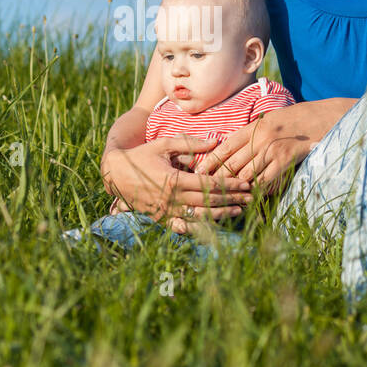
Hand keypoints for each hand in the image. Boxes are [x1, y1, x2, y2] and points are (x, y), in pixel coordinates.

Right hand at [102, 134, 252, 223]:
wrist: (115, 174)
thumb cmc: (141, 155)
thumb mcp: (164, 145)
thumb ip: (190, 144)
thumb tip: (216, 140)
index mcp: (175, 180)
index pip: (209, 184)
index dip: (230, 185)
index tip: (246, 183)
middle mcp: (172, 198)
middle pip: (209, 202)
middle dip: (232, 200)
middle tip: (251, 198)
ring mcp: (167, 211)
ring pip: (200, 217)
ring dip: (221, 215)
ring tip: (239, 211)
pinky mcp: (161, 219)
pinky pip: (185, 226)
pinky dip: (201, 226)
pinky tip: (215, 225)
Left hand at [193, 104, 319, 194]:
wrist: (317, 119)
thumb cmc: (289, 122)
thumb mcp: (265, 123)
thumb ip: (248, 137)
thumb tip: (226, 153)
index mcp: (251, 129)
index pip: (224, 148)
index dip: (209, 162)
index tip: (198, 172)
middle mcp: (259, 139)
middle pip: (231, 164)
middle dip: (218, 179)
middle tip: (207, 190)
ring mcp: (272, 150)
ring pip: (246, 175)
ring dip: (236, 189)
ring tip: (225, 198)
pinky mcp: (285, 160)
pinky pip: (265, 181)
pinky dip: (256, 190)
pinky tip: (250, 197)